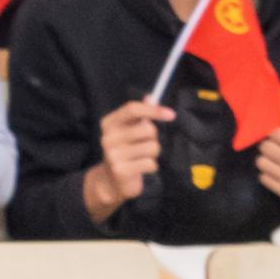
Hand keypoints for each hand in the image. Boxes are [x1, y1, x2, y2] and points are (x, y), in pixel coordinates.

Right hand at [79, 100, 165, 218]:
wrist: (110, 181)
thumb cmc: (124, 150)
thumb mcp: (128, 130)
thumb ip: (140, 115)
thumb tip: (151, 97)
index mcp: (108, 123)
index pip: (132, 109)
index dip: (153, 110)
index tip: (171, 114)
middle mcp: (108, 137)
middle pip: (147, 129)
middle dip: (154, 137)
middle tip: (145, 144)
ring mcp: (113, 155)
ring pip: (152, 147)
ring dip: (153, 153)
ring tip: (142, 157)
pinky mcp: (121, 171)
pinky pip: (151, 163)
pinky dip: (151, 166)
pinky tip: (141, 168)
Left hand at [251, 90, 279, 209]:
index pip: (275, 133)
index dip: (275, 133)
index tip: (279, 134)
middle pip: (265, 148)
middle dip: (269, 146)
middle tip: (277, 147)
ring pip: (262, 163)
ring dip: (266, 159)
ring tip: (276, 159)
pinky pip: (264, 179)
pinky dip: (268, 174)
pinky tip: (279, 172)